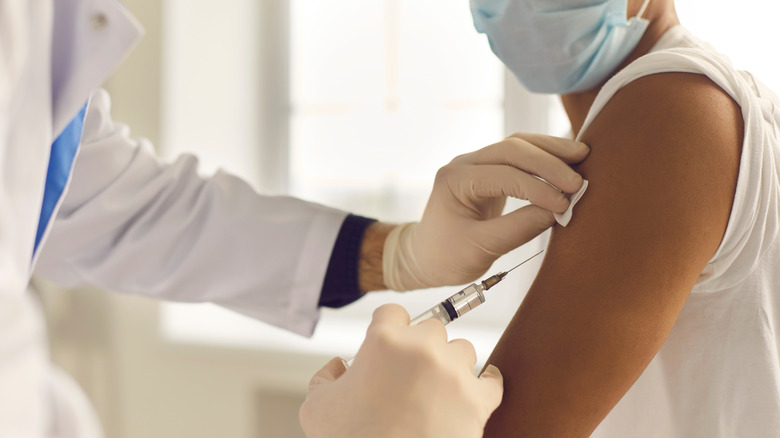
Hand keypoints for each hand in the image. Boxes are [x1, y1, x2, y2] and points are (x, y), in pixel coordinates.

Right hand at [299, 304, 502, 437]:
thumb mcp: (316, 408)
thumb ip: (325, 377)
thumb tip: (339, 367)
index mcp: (383, 341)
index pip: (392, 313)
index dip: (388, 329)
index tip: (389, 345)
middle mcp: (422, 349)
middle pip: (431, 328)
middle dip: (420, 348)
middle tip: (409, 375)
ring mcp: (454, 373)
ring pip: (462, 351)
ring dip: (450, 365)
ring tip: (435, 390)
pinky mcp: (478, 402)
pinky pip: (492, 381)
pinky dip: (485, 384)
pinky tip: (474, 389)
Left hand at [384, 133, 588, 289]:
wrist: (427, 258)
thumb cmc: (446, 256)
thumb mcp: (480, 249)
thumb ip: (518, 229)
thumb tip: (558, 212)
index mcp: (455, 180)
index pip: (504, 175)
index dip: (538, 188)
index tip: (564, 204)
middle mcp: (465, 164)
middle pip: (512, 149)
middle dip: (548, 161)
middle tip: (578, 181)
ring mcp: (477, 164)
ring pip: (518, 145)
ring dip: (551, 151)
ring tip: (582, 156)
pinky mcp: (490, 172)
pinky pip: (520, 156)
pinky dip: (544, 158)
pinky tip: (567, 162)